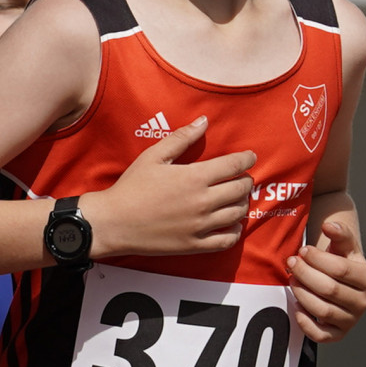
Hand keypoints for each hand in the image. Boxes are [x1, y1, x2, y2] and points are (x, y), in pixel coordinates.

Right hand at [83, 118, 255, 257]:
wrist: (114, 223)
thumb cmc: (131, 187)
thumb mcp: (154, 156)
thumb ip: (182, 138)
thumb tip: (204, 121)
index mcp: (194, 177)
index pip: (234, 165)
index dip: (247, 159)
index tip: (251, 157)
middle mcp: (202, 202)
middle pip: (240, 190)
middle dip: (247, 181)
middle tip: (244, 178)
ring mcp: (200, 226)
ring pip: (236, 214)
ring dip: (243, 204)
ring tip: (238, 198)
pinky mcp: (194, 244)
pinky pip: (225, 240)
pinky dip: (235, 231)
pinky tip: (233, 225)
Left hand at [288, 215, 365, 342]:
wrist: (341, 284)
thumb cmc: (340, 262)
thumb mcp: (344, 246)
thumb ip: (339, 232)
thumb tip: (328, 225)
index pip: (340, 269)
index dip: (317, 259)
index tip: (302, 251)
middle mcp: (363, 302)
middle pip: (330, 290)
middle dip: (305, 275)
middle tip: (291, 263)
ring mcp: (351, 320)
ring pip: (323, 311)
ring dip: (302, 295)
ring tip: (292, 280)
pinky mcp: (338, 335)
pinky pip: (320, 335)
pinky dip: (305, 322)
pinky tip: (296, 306)